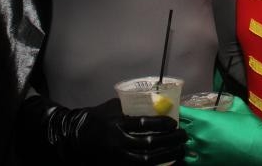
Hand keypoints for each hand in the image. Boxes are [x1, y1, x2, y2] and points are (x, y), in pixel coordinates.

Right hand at [20, 95, 185, 164]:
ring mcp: (119, 156)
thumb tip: (157, 101)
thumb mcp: (113, 106)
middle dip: (170, 141)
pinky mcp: (119, 165)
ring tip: (180, 151)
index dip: (161, 124)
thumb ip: (132, 106)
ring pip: (147, 160)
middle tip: (183, 137)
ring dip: (167, 156)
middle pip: (149, 144)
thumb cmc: (99, 117)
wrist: (78, 137)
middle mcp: (119, 141)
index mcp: (118, 123)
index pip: (144, 124)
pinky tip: (168, 162)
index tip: (174, 123)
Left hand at [180, 98, 261, 164]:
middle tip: (180, 124)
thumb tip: (227, 99)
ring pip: (180, 146)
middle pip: (178, 130)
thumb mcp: (239, 107)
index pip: (181, 113)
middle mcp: (199, 135)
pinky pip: (188, 162)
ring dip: (181, 142)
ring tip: (182, 140)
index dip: (177, 111)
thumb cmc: (250, 127)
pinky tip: (186, 155)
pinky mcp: (206, 164)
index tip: (177, 110)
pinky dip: (185, 158)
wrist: (260, 148)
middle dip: (177, 126)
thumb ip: (229, 101)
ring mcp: (201, 151)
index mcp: (204, 119)